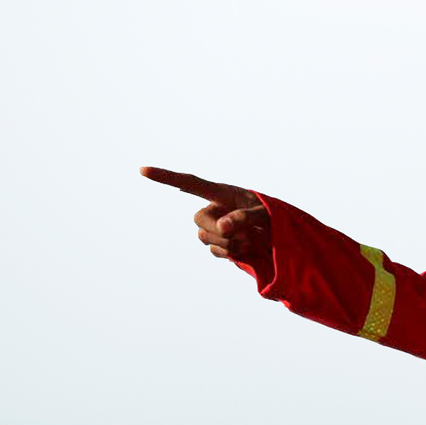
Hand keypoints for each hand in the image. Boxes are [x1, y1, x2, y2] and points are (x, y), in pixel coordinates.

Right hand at [142, 167, 270, 260]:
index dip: (166, 177)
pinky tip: (248, 249)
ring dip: (228, 243)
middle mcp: (215, 209)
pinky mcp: (221, 245)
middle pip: (198, 219)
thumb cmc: (274, 216)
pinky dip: (231, 254)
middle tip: (246, 233)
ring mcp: (216, 228)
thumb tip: (223, 227)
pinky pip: (215, 252)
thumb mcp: (265, 213)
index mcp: (222, 193)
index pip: (190, 182)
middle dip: (219, 230)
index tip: (143, 170)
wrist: (282, 236)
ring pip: (205, 238)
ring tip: (252, 240)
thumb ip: (246, 217)